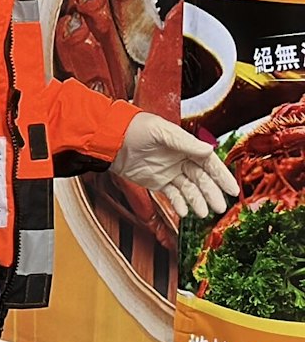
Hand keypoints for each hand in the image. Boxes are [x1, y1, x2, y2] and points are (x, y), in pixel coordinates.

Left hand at [111, 113, 238, 217]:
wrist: (110, 139)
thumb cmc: (135, 128)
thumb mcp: (161, 132)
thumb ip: (185, 142)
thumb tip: (208, 150)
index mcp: (185, 146)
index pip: (209, 163)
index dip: (221, 176)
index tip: (233, 189)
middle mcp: (180, 160)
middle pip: (202, 179)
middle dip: (212, 193)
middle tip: (220, 207)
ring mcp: (169, 172)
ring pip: (189, 189)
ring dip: (197, 201)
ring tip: (203, 213)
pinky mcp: (156, 182)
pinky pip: (172, 195)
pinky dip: (179, 204)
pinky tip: (184, 212)